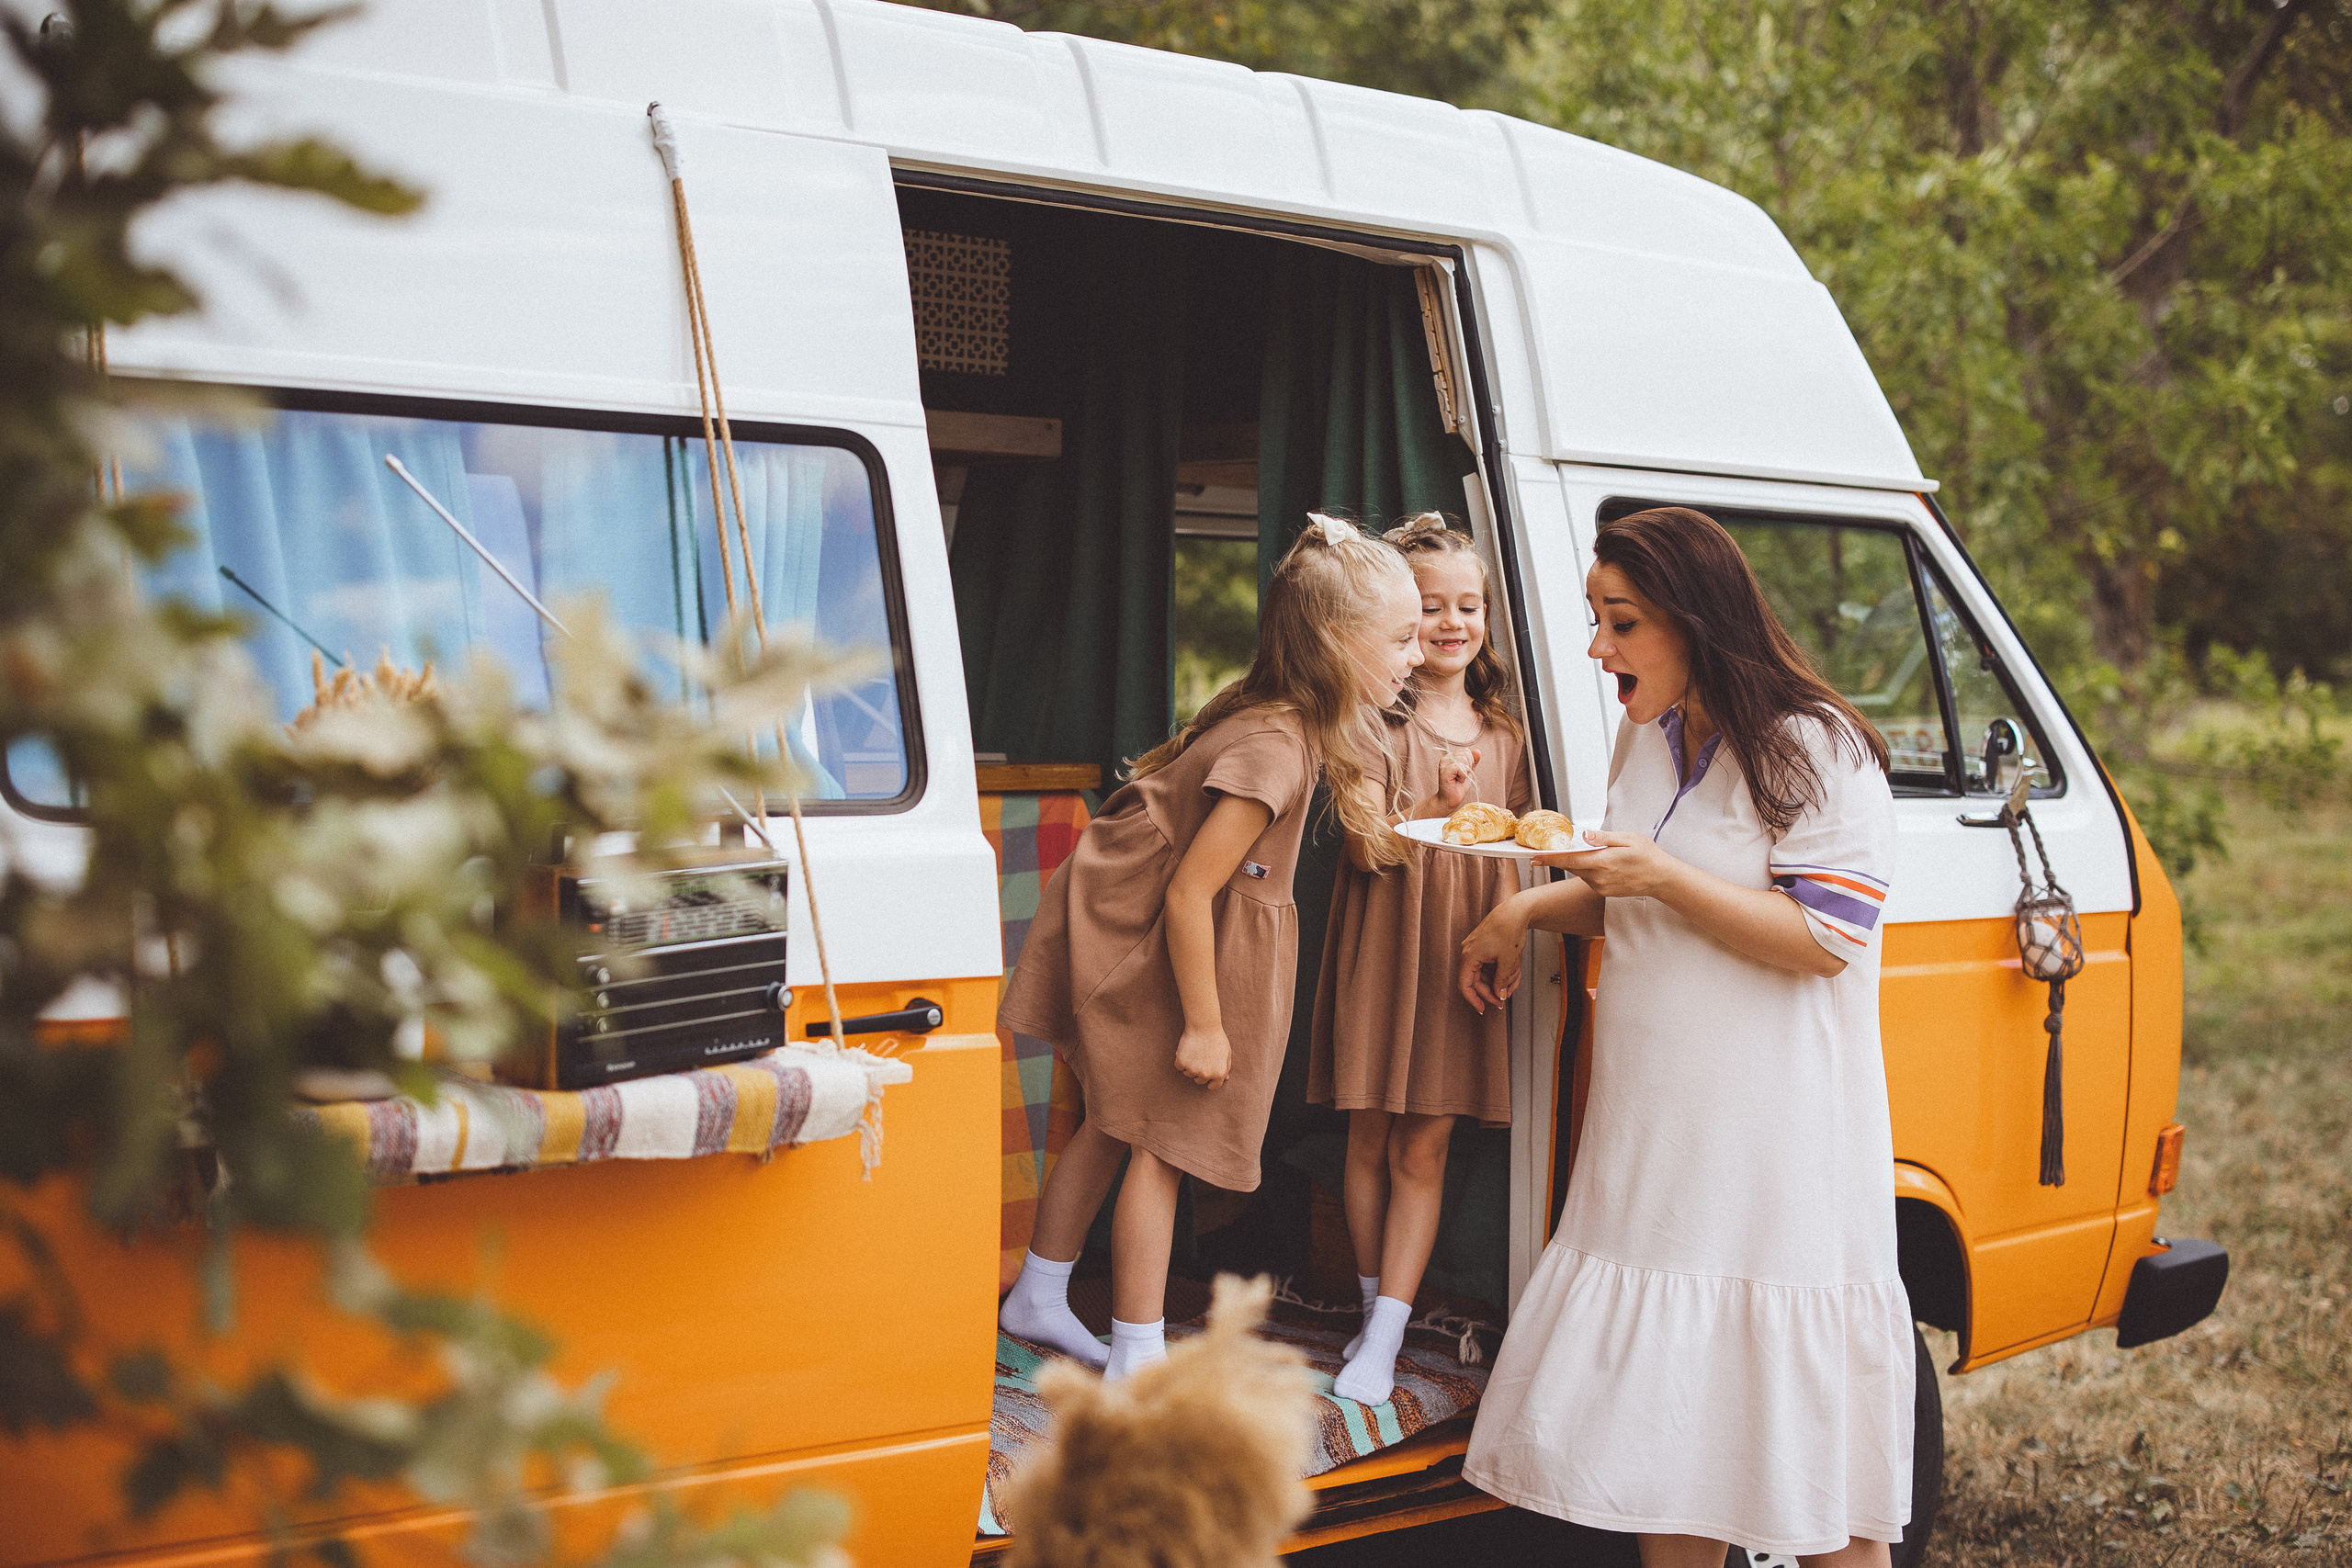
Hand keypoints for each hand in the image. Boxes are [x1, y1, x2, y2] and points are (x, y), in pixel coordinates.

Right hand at [1175, 1025, 1232, 1087]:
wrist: (1203, 1025)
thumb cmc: (1216, 1038)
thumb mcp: (1227, 1053)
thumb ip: (1226, 1067)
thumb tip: (1225, 1079)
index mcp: (1219, 1073)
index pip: (1213, 1086)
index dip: (1210, 1081)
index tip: (1207, 1075)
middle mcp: (1206, 1074)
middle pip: (1199, 1080)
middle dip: (1199, 1071)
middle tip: (1201, 1057)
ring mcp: (1193, 1069)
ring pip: (1188, 1074)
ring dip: (1189, 1065)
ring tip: (1194, 1051)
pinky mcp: (1182, 1063)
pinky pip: (1179, 1067)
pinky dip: (1180, 1060)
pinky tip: (1186, 1050)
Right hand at [1405, 747, 1481, 820]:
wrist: (1450, 800)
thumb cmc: (1458, 787)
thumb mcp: (1468, 772)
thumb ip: (1473, 761)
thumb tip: (1477, 751)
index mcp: (1451, 757)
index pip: (1466, 751)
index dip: (1469, 763)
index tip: (1462, 773)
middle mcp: (1446, 758)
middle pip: (1466, 754)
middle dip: (1468, 767)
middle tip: (1460, 777)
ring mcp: (1444, 763)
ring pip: (1464, 759)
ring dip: (1465, 772)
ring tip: (1458, 779)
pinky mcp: (1444, 770)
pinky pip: (1460, 767)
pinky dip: (1462, 776)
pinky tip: (1457, 781)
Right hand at [1458, 895, 1530, 1013]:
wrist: (1516, 911)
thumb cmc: (1510, 931)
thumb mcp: (1507, 961)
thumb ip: (1501, 982)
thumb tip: (1499, 995)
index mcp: (1469, 956)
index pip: (1465, 984)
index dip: (1473, 999)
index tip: (1483, 1008)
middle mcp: (1469, 952)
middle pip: (1477, 980)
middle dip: (1492, 990)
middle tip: (1504, 1000)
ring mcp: (1475, 948)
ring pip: (1485, 973)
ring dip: (1500, 979)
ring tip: (1515, 979)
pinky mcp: (1483, 945)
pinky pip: (1489, 964)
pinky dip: (1500, 969)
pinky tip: (1513, 969)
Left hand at [1536, 831, 1679, 897]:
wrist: (1661, 878)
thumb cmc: (1648, 855)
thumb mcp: (1628, 838)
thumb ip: (1604, 837)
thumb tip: (1584, 835)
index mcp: (1603, 862)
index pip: (1569, 860)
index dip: (1550, 859)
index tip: (1534, 857)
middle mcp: (1599, 877)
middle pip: (1571, 866)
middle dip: (1560, 858)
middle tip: (1547, 850)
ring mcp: (1601, 887)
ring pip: (1579, 872)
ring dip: (1577, 863)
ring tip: (1584, 852)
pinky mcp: (1604, 892)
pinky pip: (1589, 879)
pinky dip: (1587, 870)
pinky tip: (1598, 863)